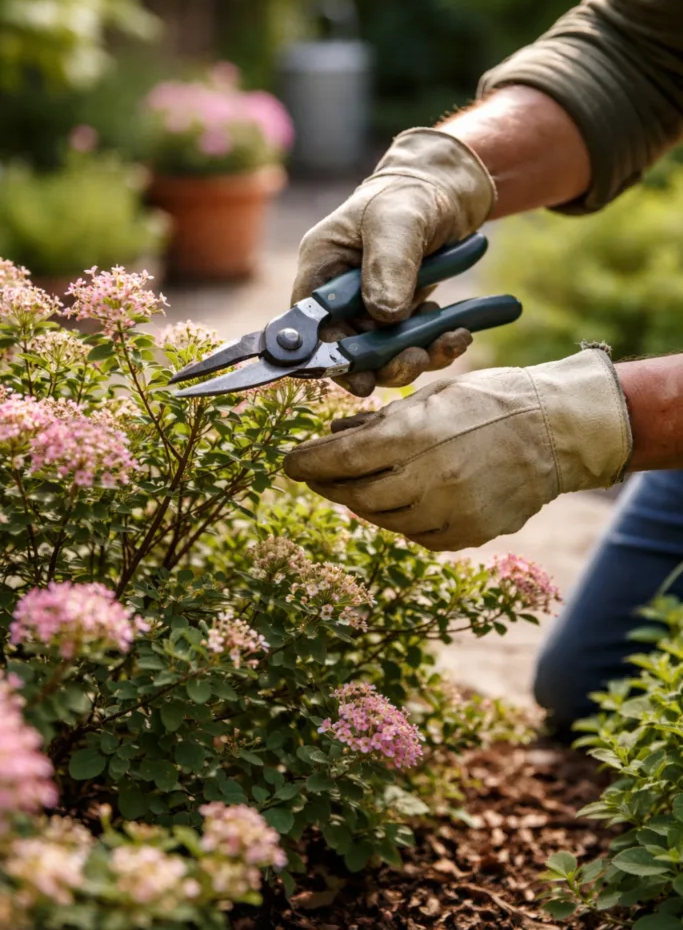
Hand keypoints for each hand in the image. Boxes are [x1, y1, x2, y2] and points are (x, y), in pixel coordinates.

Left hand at [284, 350, 631, 550]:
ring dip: (363, 502)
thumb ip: (382, 421)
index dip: (308, 463)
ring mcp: (450, 512)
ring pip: (383, 520)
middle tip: (318, 477)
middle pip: (356, 495)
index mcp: (415, 435)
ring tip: (358, 486)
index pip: (341, 459)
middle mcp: (429, 478)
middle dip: (330, 485)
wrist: (556, 430)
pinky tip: (402, 500)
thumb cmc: (491, 401)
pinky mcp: (469, 534)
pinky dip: (401, 519)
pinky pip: (417, 535)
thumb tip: (336, 437)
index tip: (289, 464)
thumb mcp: (432, 395)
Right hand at [291, 128, 495, 395]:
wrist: (445, 193)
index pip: (312, 325)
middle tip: (414, 360)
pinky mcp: (399, 316)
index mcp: (322, 267)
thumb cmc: (410, 196)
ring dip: (414, 358)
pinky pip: (411, 345)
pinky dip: (436, 347)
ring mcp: (369, 308)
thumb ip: (388, 267)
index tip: (359, 379)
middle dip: (383, 364)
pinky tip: (459, 333)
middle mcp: (340, 294)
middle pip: (348, 349)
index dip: (329, 357)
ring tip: (448, 342)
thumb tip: (385, 316)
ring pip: (383, 355)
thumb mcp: (398, 223)